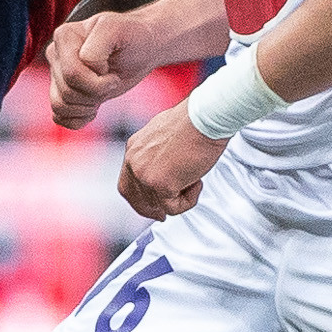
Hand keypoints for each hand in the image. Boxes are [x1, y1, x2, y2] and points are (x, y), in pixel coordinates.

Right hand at [46, 10, 153, 128]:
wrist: (140, 49)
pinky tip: (94, 108)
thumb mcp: (119, 31)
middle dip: (95, 94)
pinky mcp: (61, 92)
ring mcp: (56, 74)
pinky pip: (59, 116)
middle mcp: (55, 54)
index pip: (72, 74)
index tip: (114, 73)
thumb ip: (98, 44)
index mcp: (64, 36)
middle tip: (112, 83)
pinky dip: (78, 118)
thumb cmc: (132, 37)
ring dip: (87, 107)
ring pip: (60, 105)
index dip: (98, 82)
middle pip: (66, 91)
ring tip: (104, 92)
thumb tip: (83, 63)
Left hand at [115, 105, 223, 219]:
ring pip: (159, 205)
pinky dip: (189, 200)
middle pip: (135, 198)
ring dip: (179, 198)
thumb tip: (166, 169)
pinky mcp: (160, 185)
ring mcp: (144, 175)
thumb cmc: (193, 122)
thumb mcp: (165, 135)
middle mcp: (134, 162)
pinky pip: (173, 208)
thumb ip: (157, 153)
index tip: (152, 206)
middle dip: (151, 209)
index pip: (127, 182)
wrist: (204, 118)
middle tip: (165, 214)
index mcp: (133, 148)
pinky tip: (197, 181)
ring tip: (195, 179)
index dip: (138, 198)